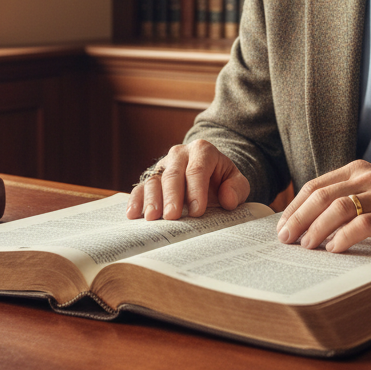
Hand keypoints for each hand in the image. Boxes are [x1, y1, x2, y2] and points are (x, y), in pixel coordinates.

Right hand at [126, 140, 249, 220]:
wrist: (208, 174)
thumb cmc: (221, 180)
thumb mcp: (237, 182)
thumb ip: (237, 189)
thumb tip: (228, 199)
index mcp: (202, 151)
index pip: (198, 169)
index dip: (197, 190)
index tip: (197, 211)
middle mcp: (179, 154)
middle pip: (173, 174)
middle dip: (172, 196)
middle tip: (172, 216)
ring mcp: (163, 165)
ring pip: (154, 180)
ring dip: (152, 200)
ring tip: (152, 218)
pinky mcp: (151, 177)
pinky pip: (141, 187)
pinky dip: (136, 200)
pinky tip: (133, 214)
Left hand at [275, 160, 370, 252]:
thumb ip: (349, 198)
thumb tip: (311, 222)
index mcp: (359, 170)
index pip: (316, 185)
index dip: (295, 206)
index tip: (282, 225)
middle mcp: (368, 177)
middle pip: (321, 195)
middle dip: (298, 218)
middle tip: (285, 239)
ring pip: (337, 208)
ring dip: (316, 228)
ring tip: (306, 246)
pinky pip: (362, 224)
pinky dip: (343, 237)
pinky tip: (334, 249)